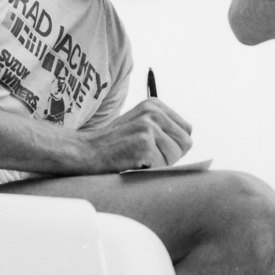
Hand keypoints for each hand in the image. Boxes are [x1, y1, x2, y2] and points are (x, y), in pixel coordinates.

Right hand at [78, 98, 193, 172]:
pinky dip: (150, 169)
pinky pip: (162, 165)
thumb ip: (163, 129)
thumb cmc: (114, 144)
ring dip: (159, 164)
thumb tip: (189, 143)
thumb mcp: (140, 125)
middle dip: (171, 156)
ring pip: (175, 156)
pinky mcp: (144, 142)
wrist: (86, 151)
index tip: (156, 148)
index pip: (187, 130)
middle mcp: (154, 112)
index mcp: (155, 105)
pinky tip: (133, 161)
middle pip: (186, 142)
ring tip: (138, 157)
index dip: (175, 145)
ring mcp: (149, 126)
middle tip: (148, 156)